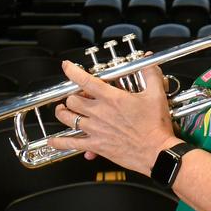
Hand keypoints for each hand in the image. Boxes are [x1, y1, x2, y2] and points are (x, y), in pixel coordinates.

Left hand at [47, 60, 180, 174]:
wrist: (156, 151)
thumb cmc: (155, 125)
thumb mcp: (156, 94)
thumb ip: (150, 74)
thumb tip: (148, 59)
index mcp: (112, 98)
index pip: (85, 80)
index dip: (72, 71)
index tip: (67, 66)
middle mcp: (99, 112)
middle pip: (72, 100)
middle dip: (71, 96)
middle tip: (76, 96)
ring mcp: (95, 129)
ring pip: (67, 118)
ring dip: (62, 113)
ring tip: (63, 110)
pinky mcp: (95, 145)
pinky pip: (70, 144)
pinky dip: (58, 142)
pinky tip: (53, 141)